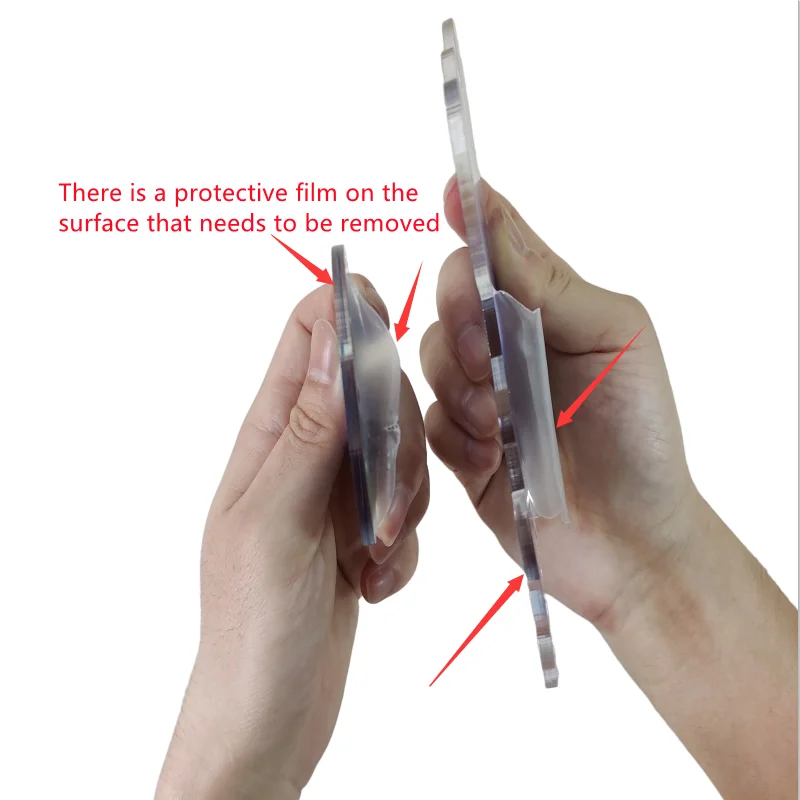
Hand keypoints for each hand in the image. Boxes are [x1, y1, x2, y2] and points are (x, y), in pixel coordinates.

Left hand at [157, 278, 428, 799]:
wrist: (269, 714)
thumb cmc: (253, 626)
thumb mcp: (276, 522)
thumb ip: (309, 430)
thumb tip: (335, 337)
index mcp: (270, 434)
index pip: (307, 334)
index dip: (350, 315)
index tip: (389, 340)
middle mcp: (305, 452)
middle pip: (373, 390)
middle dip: (398, 437)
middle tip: (385, 503)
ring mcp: (335, 492)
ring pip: (400, 449)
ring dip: (404, 501)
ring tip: (373, 554)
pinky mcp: (361, 531)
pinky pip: (407, 509)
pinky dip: (403, 546)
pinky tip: (372, 582)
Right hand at [423, 177, 796, 799]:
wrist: (630, 539)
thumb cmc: (639, 434)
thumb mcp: (610, 337)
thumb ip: (546, 279)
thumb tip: (487, 209)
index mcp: (546, 312)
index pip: (492, 255)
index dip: (471, 224)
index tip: (453, 196)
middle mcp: (506, 348)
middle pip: (448, 303)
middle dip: (463, 322)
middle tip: (492, 359)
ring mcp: (480, 398)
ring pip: (431, 360)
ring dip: (464, 387)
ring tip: (505, 425)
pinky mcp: (458, 447)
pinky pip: (427, 420)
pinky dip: (456, 432)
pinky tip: (492, 454)